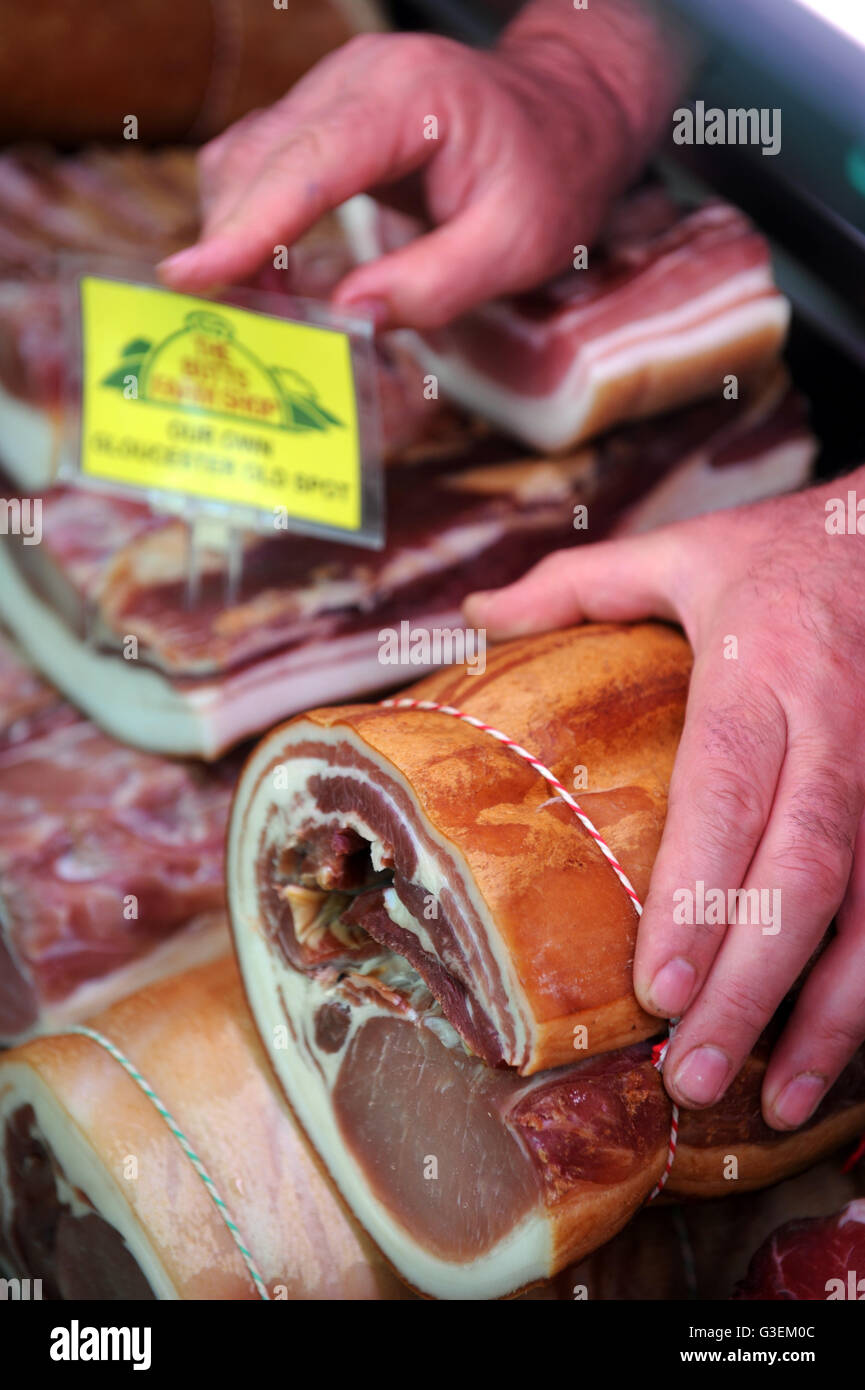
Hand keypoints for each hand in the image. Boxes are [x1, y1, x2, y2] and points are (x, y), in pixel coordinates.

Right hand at [158, 2, 693, 327]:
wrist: (568, 116)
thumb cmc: (551, 178)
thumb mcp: (518, 246)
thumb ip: (436, 284)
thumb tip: (347, 316)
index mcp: (406, 99)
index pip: (305, 164)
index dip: (245, 227)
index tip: (189, 279)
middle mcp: (356, 78)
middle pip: (257, 158)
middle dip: (231, 245)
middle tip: (231, 326)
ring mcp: (335, 90)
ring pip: (247, 159)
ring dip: (238, 238)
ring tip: (259, 311)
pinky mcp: (326, 116)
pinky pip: (265, 166)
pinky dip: (254, 224)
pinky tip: (271, 278)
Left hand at [465, 478, 864, 1129]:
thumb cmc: (790, 553)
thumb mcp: (683, 552)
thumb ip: (577, 584)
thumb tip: (473, 615)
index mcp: (761, 675)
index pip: (728, 796)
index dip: (699, 895)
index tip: (658, 987)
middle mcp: (835, 736)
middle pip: (802, 872)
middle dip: (752, 983)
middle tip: (691, 1071)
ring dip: (826, 1014)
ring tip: (771, 1098)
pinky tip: (832, 1053)